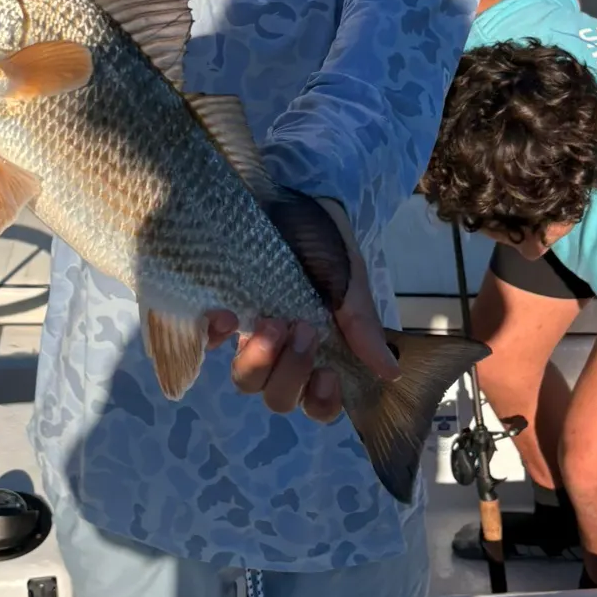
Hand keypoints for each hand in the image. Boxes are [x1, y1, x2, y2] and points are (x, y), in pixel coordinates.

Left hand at [209, 199, 399, 422]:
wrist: (289, 193)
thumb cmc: (323, 239)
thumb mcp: (347, 280)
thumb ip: (361, 324)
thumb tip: (390, 372)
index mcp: (319, 350)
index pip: (318, 403)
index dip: (322, 402)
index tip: (328, 374)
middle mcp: (282, 352)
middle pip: (279, 399)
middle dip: (291, 373)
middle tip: (302, 330)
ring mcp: (248, 335)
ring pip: (245, 381)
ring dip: (259, 360)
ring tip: (270, 321)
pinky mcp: (216, 313)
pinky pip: (206, 343)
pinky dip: (217, 336)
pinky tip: (228, 315)